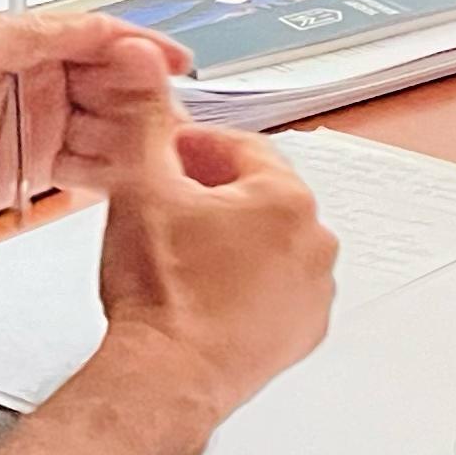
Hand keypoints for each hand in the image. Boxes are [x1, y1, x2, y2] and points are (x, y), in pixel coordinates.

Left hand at [0, 13, 190, 231]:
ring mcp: (41, 126)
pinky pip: (90, 165)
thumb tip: (95, 26)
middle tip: (172, 116)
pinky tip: (134, 175)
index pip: (98, 38)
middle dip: (146, 96)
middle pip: (113, 83)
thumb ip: (34, 37)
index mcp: (25, 45)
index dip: (140, 47)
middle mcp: (40, 83)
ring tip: (160, 150)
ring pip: (108, 126)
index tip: (174, 62)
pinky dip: (114, 169)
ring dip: (136, 135)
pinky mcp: (36, 169)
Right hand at [85, 123, 340, 444]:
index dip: (195, 145)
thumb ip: (145, 126)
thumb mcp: (140, 189)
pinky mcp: (303, 332)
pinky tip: (206, 290)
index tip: (170, 151)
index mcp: (287, 199)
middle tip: (169, 199)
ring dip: (232, 238)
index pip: (242, 148)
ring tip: (182, 251)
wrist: (166, 376)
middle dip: (214, 191)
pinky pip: (277, 289)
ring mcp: (314, 291)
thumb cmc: (161, 296)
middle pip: (260, 195)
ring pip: (269, 243)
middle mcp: (314, 242)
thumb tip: (146, 77)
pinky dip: (247, 283)